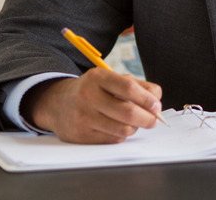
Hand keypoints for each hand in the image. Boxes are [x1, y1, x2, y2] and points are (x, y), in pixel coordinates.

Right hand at [21, 70, 162, 143]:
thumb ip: (139, 86)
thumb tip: (157, 101)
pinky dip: (121, 135)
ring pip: (123, 129)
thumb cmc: (94, 90)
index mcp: (98, 77)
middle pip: (128, 112)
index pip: (128, 88)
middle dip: (147, 119)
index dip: (147, 99)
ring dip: (134, 128)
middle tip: (153, 121)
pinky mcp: (80, 135)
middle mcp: (87, 95)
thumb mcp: (112, 80)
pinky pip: (113, 139)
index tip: (156, 107)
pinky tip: (116, 128)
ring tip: (133, 123)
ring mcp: (82, 116)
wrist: (59, 103)